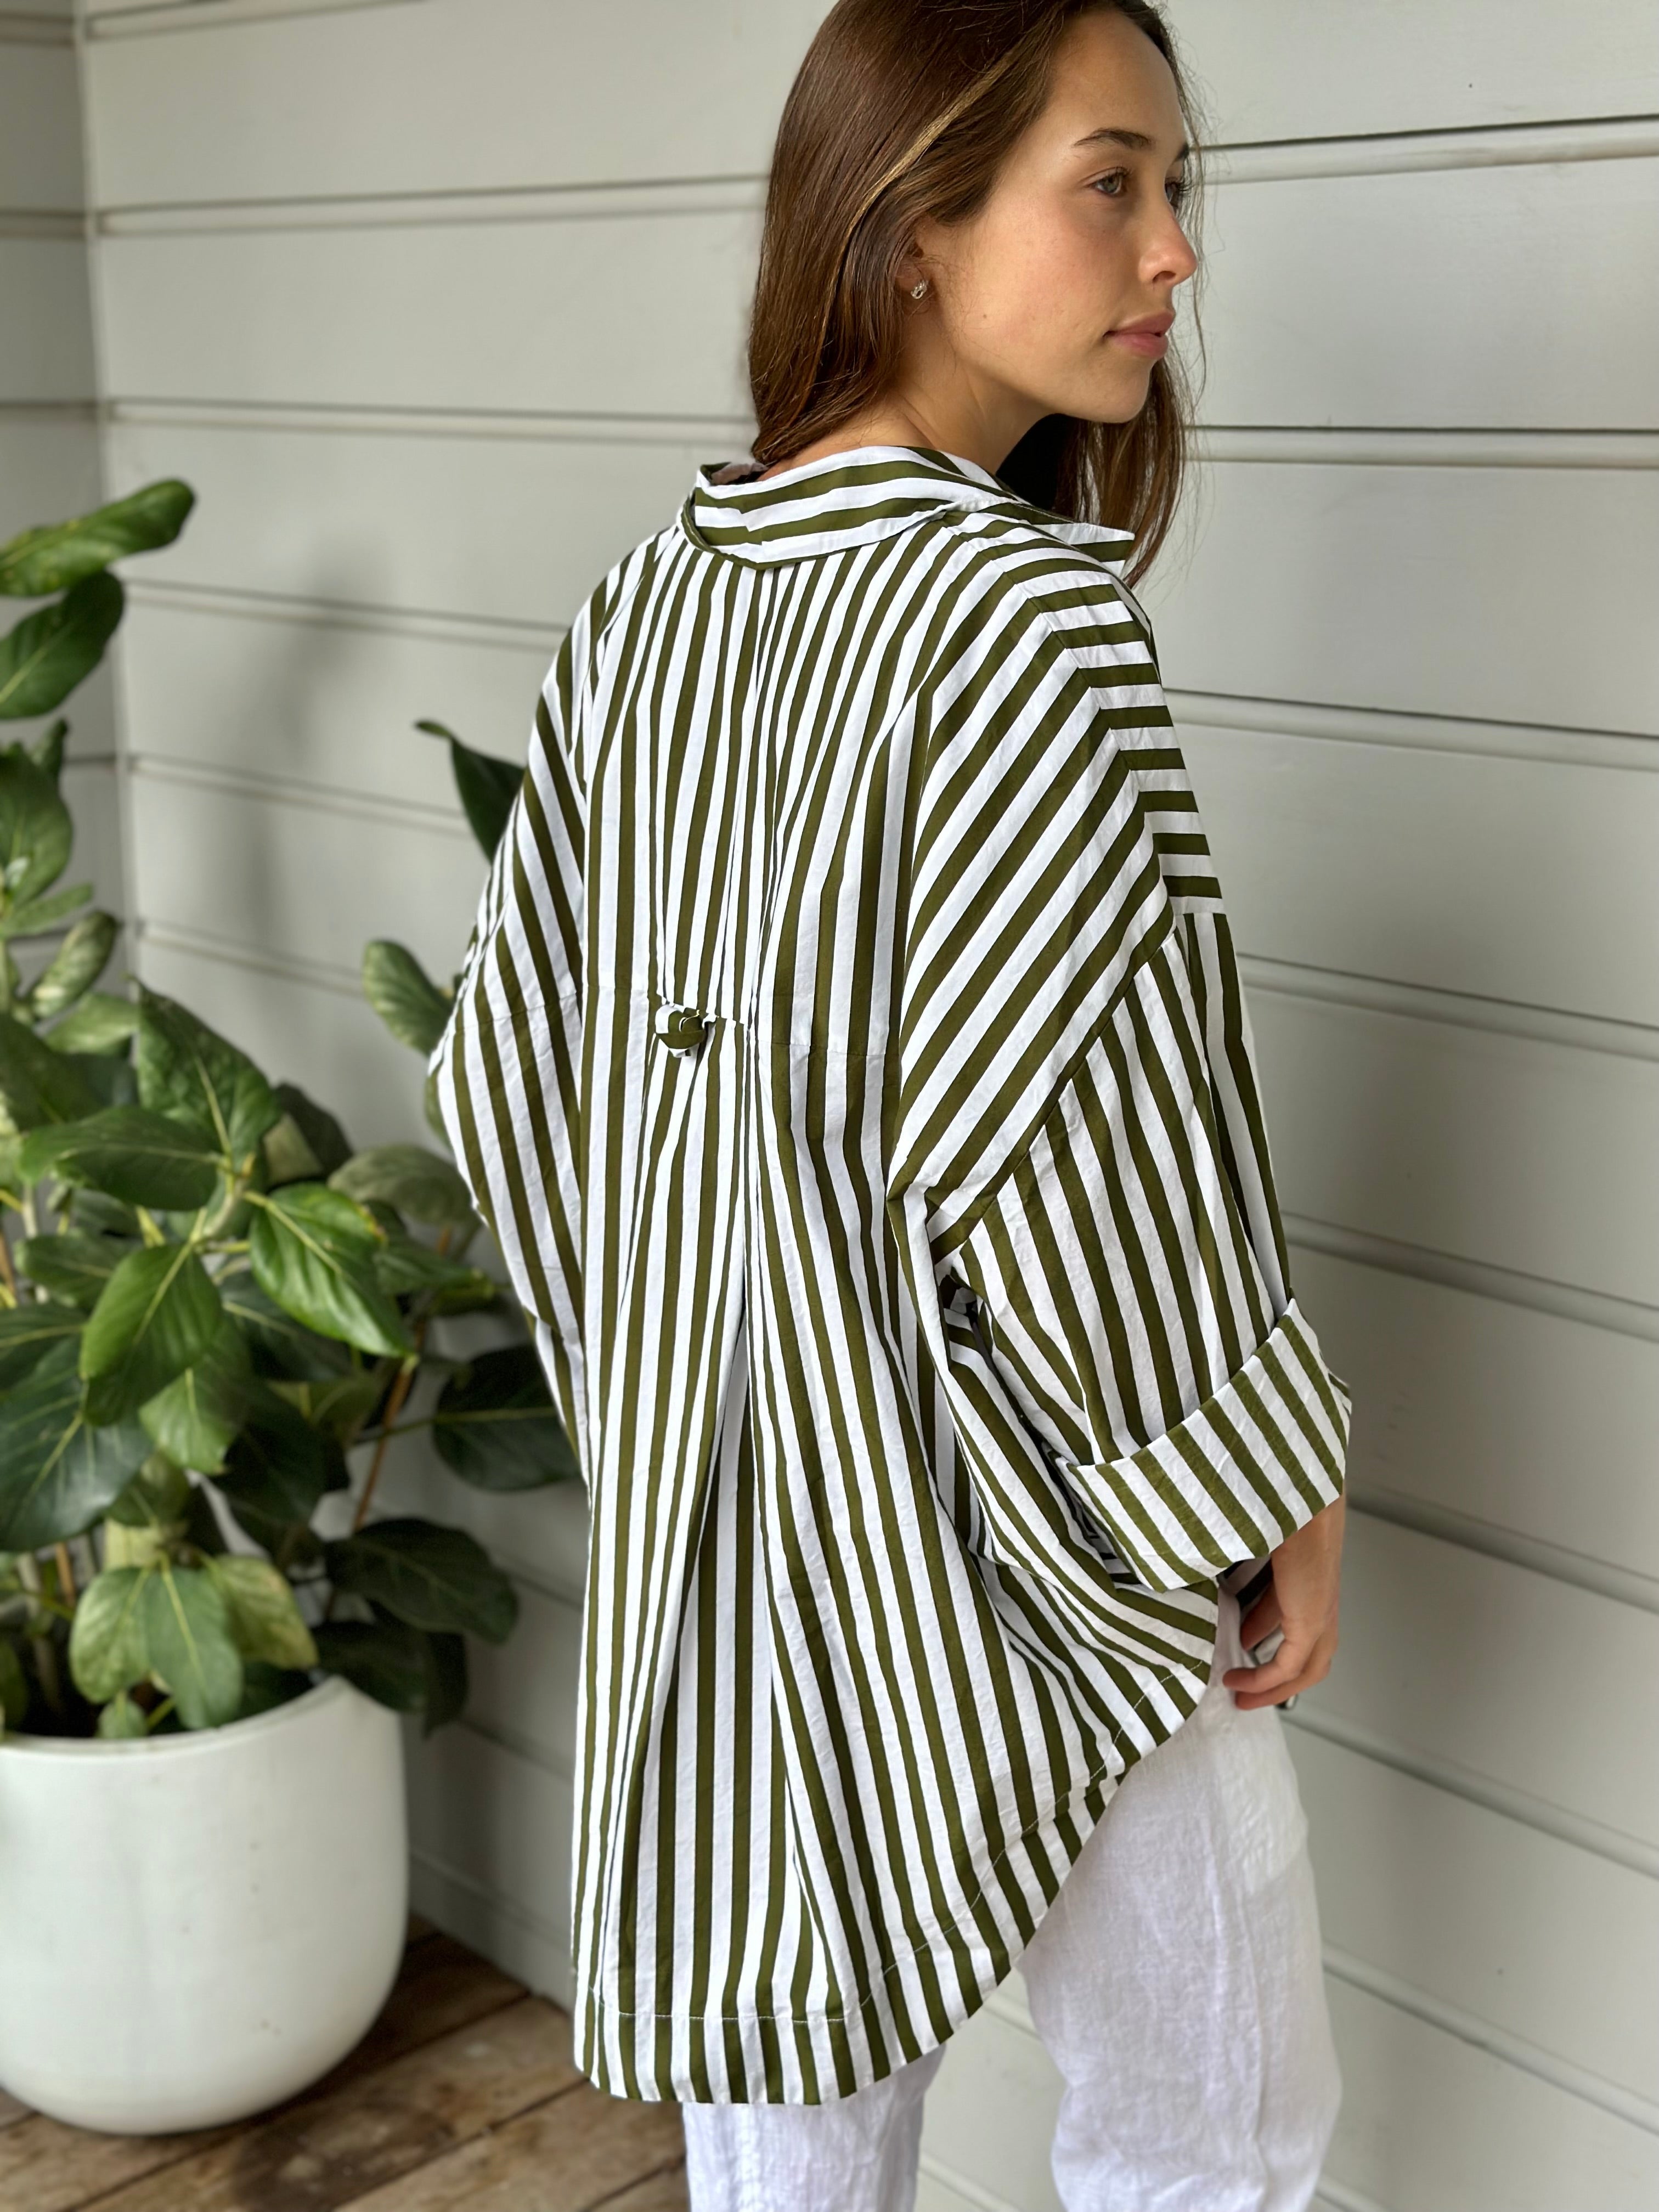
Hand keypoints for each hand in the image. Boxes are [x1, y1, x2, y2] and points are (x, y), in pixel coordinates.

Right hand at [1221, 1496, 1344, 1709]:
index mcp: (1309, 1573)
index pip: (1296, 1618)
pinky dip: (1267, 1679)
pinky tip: (1241, 1680)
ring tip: (1240, 1691)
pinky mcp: (1313, 1617)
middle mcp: (1320, 1595)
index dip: (1268, 1636)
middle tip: (1243, 1682)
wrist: (1301, 1485)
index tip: (1242, 1644)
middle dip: (1275, 1675)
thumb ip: (1238, 1546)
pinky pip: (1291, 1664)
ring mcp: (1321, 1608)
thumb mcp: (1251, 1528)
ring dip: (1272, 1684)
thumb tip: (1204, 1549)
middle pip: (1309, 1653)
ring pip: (1306, 1665)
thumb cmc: (1278, 1494)